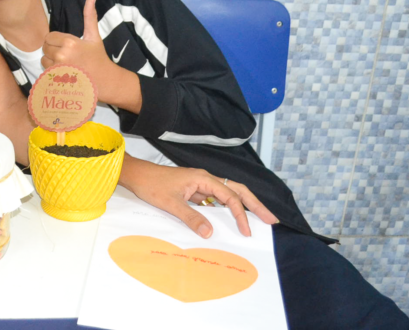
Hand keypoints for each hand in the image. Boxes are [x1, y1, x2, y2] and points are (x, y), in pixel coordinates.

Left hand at [42, 0, 118, 91]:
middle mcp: (61, 55)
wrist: (104, 80)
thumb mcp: (94, 36)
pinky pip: (45, 71)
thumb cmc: (98, 57)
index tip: (68, 46)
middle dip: (54, 50)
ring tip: (66, 63)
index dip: (57, 40)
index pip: (49, 37)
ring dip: (51, 61)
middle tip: (68, 55)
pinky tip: (64, 72)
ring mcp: (58, 69)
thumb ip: (90, 15)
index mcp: (69, 43)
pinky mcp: (56, 80)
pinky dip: (52, 71)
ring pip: (44, 60)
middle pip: (45, 48)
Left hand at [118, 157, 278, 237]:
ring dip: (243, 207)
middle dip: (255, 205)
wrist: (137, 175)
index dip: (241, 214)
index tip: (247, 231)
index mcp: (203, 178)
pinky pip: (216, 201)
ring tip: (258, 221)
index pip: (230, 196)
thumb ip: (191, 217)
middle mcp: (206, 180)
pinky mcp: (195, 192)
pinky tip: (231, 222)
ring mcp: (201, 186)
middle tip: (271, 220)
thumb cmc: (152, 184)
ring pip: (228, 195)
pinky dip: (226, 210)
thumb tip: (210, 233)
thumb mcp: (171, 203)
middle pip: (237, 191)